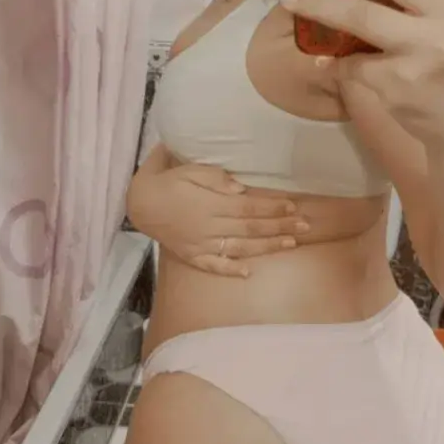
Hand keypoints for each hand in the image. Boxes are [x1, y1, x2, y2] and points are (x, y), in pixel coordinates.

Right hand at [127, 162, 307, 276]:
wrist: (138, 204)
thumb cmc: (165, 180)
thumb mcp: (187, 169)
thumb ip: (214, 178)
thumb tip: (240, 188)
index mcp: (210, 203)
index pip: (248, 207)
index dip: (272, 207)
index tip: (293, 206)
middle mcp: (209, 226)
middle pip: (250, 228)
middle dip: (279, 227)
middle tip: (305, 226)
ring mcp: (201, 244)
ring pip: (239, 248)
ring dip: (266, 247)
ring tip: (290, 244)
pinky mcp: (192, 255)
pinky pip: (213, 265)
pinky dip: (231, 270)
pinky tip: (249, 273)